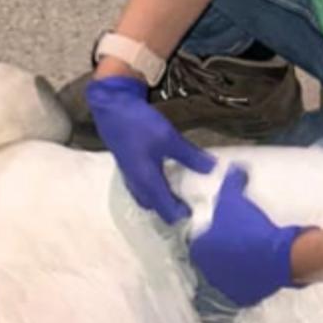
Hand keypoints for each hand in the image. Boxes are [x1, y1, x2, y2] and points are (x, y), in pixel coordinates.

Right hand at [86, 74, 214, 223]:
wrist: (110, 107)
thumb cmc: (138, 124)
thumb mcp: (168, 138)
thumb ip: (189, 155)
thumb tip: (211, 169)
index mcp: (147, 181)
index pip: (166, 209)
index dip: (181, 215)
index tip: (198, 214)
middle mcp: (137, 183)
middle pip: (154, 206)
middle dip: (170, 210)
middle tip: (190, 204)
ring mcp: (130, 174)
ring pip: (146, 196)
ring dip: (161, 199)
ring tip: (179, 193)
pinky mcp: (128, 165)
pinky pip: (142, 186)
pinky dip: (154, 187)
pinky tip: (164, 176)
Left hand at [187, 166, 305, 307]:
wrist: (277, 254)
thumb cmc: (250, 226)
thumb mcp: (236, 199)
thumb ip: (232, 182)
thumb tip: (235, 167)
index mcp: (199, 249)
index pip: (197, 241)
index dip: (209, 234)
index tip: (224, 230)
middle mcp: (206, 271)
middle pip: (210, 259)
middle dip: (221, 252)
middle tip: (239, 241)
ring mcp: (223, 287)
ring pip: (225, 275)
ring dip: (234, 267)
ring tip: (250, 255)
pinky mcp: (242, 297)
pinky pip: (242, 289)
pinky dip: (248, 281)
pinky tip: (258, 271)